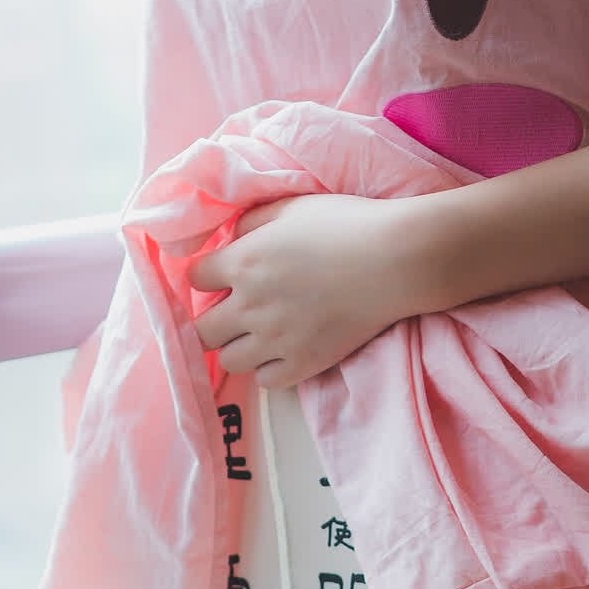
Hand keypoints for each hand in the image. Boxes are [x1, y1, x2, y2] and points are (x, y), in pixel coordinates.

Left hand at [187, 194, 424, 388]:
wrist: (393, 260)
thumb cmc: (345, 225)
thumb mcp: (290, 207)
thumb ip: (251, 222)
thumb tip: (232, 239)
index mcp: (243, 262)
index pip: (195, 279)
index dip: (207, 276)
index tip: (222, 277)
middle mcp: (250, 305)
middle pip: (202, 330)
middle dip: (213, 319)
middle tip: (233, 312)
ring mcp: (276, 340)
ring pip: (230, 360)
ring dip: (237, 347)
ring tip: (257, 335)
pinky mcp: (303, 364)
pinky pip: (266, 381)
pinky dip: (268, 369)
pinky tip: (282, 352)